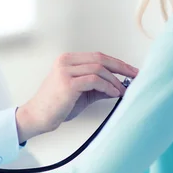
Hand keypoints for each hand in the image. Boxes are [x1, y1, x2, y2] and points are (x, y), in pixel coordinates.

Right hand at [15, 52, 137, 142]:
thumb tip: (119, 86)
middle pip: (100, 58)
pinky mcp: (68, 83)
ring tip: (123, 90)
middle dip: (121, 66)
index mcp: (67, 60)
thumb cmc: (56, 105)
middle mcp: (66, 61)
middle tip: (135, 75)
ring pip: (99, 69)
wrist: (37, 116)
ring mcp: (66, 71)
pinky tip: (114, 93)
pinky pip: (95, 80)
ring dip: (115, 80)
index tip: (130, 70)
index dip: (116, 62)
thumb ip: (97, 86)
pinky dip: (108, 87)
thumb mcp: (81, 92)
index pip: (98, 56)